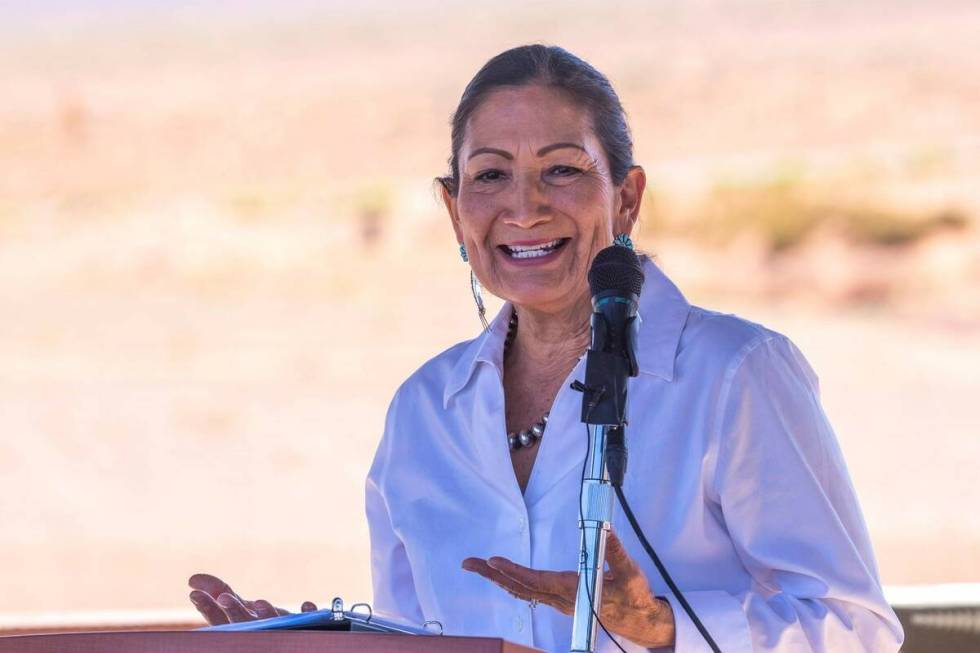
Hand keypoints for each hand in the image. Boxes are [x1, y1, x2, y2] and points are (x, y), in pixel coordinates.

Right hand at [187, 573, 317, 624]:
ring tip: (261, 602)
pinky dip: (307, 614)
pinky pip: (308, 622)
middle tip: (224, 598)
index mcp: (240, 627)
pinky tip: (306, 605)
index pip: (220, 622)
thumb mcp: (241, 607)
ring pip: (273, 625)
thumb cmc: (263, 623)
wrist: (294, 637)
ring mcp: (281, 632)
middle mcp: (259, 632)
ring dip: (266, 614)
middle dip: (234, 612)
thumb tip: (194, 579)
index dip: (208, 608)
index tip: (194, 594)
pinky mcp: (305, 630)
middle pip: (244, 624)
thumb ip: (219, 592)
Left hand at [461, 530, 674, 648]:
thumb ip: (616, 552)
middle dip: (493, 575)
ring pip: (523, 591)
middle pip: (521, 587)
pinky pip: (531, 594)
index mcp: (574, 590)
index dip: (514, 571)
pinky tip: (503, 578)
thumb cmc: (635, 596)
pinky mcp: (562, 601)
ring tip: (477, 567)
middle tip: (468, 563)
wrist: (640, 621)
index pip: (537, 581)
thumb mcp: (630, 573)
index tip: (493, 561)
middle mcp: (561, 599)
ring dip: (499, 579)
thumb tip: (605, 528)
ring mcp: (559, 602)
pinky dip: (513, 584)